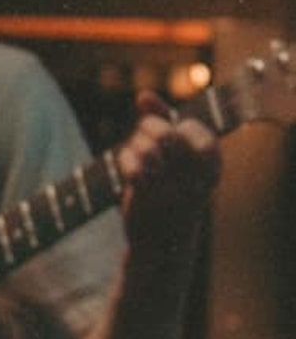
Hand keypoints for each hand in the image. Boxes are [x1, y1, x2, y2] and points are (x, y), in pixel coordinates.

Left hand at [117, 90, 220, 249]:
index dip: (175, 130)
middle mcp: (196, 173)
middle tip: (149, 149)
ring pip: (145, 145)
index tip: (173, 147)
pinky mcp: (146, 196)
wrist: (162, 243)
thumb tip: (142, 96)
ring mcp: (171, 185)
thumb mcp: (176, 155)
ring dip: (136, 148)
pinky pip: (130, 161)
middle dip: (148, 133)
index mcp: (212, 163)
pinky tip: (131, 178)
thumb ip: (163, 120)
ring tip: (141, 164)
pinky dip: (126, 164)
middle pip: (163, 132)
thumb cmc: (172, 192)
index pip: (189, 128)